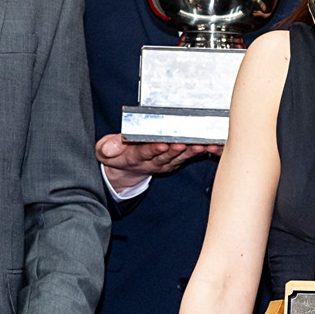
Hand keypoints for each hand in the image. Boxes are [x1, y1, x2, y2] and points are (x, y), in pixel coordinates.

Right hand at [96, 134, 220, 192]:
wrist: (125, 169)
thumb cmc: (116, 155)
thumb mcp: (104, 151)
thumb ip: (107, 148)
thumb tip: (110, 147)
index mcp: (135, 156)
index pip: (144, 152)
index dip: (153, 149)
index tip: (162, 144)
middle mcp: (153, 161)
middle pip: (166, 155)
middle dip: (176, 150)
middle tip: (186, 144)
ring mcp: (165, 162)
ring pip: (180, 157)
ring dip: (191, 152)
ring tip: (201, 145)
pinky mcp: (175, 161)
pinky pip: (188, 156)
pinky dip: (199, 152)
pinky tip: (210, 146)